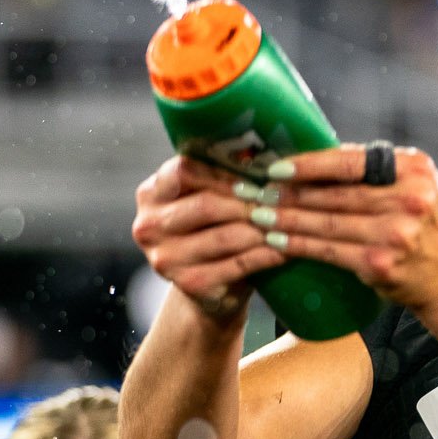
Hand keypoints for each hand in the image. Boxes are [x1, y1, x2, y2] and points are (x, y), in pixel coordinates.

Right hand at [131, 155, 284, 318]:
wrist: (210, 284)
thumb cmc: (214, 227)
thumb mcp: (208, 196)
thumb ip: (222, 176)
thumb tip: (265, 154)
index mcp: (151, 193)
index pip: (183, 171)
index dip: (223, 173)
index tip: (255, 176)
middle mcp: (149, 225)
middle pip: (205, 205)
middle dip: (247, 203)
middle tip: (278, 200)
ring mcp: (166, 258)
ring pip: (224, 237)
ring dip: (261, 229)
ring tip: (288, 221)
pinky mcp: (189, 284)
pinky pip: (236, 265)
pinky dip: (265, 255)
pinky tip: (285, 248)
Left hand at [259, 144, 437, 310]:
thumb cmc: (425, 224)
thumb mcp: (414, 183)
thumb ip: (375, 169)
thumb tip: (316, 156)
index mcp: (413, 169)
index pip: (351, 162)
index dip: (310, 164)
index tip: (277, 167)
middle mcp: (408, 198)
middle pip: (334, 193)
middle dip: (289, 192)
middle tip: (256, 190)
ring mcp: (394, 233)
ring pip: (326, 222)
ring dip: (286, 218)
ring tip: (257, 213)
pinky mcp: (381, 263)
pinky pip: (328, 250)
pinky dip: (299, 244)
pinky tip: (277, 239)